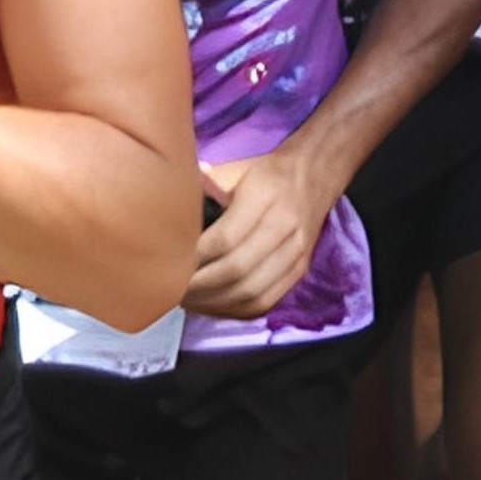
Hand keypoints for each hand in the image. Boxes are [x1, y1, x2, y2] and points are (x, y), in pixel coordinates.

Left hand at [178, 140, 334, 322]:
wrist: (313, 176)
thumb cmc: (264, 174)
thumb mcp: (234, 169)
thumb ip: (204, 185)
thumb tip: (166, 200)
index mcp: (265, 197)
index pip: (224, 239)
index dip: (193, 258)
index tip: (166, 265)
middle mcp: (285, 228)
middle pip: (237, 271)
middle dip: (198, 286)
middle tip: (169, 290)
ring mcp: (296, 254)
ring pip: (252, 292)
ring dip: (213, 303)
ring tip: (185, 301)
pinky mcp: (299, 271)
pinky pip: (266, 302)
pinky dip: (234, 310)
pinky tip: (211, 305)